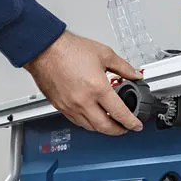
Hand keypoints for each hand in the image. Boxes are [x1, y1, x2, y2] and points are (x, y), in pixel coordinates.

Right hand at [24, 30, 143, 134]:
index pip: (120, 113)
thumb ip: (123, 67)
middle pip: (105, 127)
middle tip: (125, 128)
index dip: (131, 123)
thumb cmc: (69, 50)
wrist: (44, 49)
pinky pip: (76, 122)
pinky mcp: (60, 106)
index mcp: (97, 88)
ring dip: (102, 128)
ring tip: (110, 123)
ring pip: (90, 127)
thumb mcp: (105, 54)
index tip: (136, 125)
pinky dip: (88, 123)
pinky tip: (92, 118)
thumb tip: (135, 75)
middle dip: (118, 131)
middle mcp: (83, 101)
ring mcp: (70, 106)